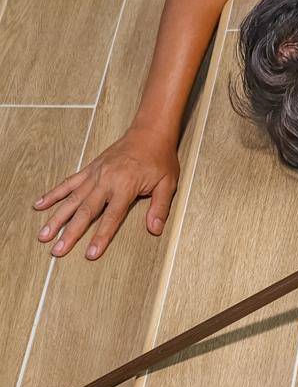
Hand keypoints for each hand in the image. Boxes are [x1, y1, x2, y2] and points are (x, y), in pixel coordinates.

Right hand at [34, 127, 179, 259]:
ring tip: (43, 235)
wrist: (149, 132)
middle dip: (70, 233)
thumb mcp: (168, 183)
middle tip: (57, 251)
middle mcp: (106, 181)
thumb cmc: (160, 158)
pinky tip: (40, 204)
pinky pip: (68, 183)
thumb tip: (154, 229)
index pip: (111, 217)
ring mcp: (95, 174)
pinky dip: (53, 194)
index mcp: (125, 186)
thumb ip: (159, 207)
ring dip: (56, 218)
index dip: (101, 236)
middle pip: (85, 211)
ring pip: (71, 199)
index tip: (90, 253)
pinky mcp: (90, 168)